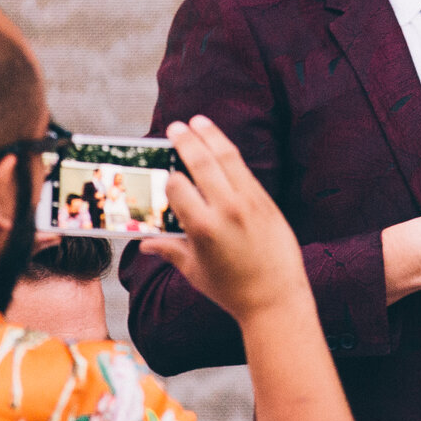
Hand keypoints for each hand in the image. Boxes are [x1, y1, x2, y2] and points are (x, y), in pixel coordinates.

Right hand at [135, 117, 311, 323]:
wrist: (276, 299)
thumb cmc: (231, 290)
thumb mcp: (195, 272)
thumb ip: (170, 250)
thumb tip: (145, 243)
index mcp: (203, 229)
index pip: (177, 187)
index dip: (168, 177)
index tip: (164, 172)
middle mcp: (227, 210)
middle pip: (202, 164)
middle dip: (186, 141)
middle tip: (175, 127)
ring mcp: (250, 203)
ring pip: (227, 159)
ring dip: (211, 136)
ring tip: (198, 121)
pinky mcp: (266, 202)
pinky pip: (245, 171)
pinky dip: (230, 154)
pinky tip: (220, 145)